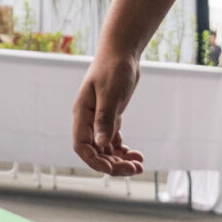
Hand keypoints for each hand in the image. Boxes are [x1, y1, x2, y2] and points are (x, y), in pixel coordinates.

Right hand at [71, 45, 144, 176]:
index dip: (94, 161)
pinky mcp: (111, 116)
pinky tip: (137, 154)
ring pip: (106, 149)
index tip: (112, 169)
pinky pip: (114, 141)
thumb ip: (105, 119)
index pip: (82, 146)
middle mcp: (88, 119)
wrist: (122, 52)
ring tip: (139, 165)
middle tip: (135, 169)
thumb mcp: (110, 94)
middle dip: (113, 164)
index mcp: (82, 114)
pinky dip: (124, 150)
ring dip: (120, 160)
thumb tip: (101, 145)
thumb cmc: (113, 68)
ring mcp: (99, 119)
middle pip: (96, 151)